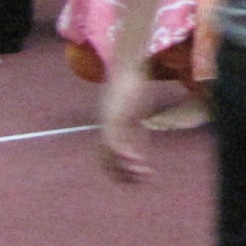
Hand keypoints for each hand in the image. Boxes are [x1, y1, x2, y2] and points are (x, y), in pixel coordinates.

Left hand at [99, 61, 153, 183]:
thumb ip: (133, 122)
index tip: (132, 177)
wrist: (129, 64)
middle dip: (119, 172)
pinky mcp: (115, 116)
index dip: (116, 168)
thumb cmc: (134, 83)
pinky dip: (124, 153)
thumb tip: (141, 127)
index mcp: (108, 125)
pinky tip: (137, 160)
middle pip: (104, 157)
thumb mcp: (134, 107)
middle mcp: (105, 125)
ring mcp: (109, 122)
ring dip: (125, 166)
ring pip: (109, 152)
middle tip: (137, 181)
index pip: (105, 154)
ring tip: (141, 174)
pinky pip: (116, 140)